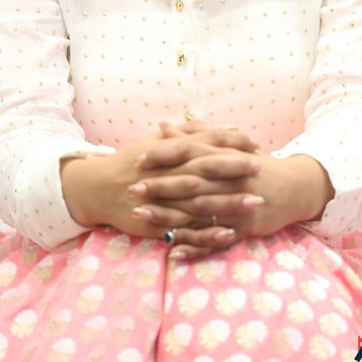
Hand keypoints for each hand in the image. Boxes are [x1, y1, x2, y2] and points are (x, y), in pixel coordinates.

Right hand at [60, 125, 260, 254]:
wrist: (100, 189)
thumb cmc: (133, 160)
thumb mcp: (158, 140)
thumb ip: (190, 132)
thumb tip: (222, 127)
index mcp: (170, 152)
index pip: (205, 144)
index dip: (231, 144)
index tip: (255, 144)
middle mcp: (169, 174)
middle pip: (206, 171)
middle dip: (235, 170)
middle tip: (261, 170)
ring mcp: (164, 201)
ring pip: (200, 202)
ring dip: (229, 203)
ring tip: (256, 203)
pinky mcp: (159, 225)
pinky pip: (187, 231)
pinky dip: (208, 233)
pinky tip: (229, 233)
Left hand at [131, 129, 333, 258]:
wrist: (295, 187)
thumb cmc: (255, 164)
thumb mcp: (227, 148)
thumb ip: (194, 138)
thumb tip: (163, 126)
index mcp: (225, 156)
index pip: (191, 151)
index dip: (165, 154)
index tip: (139, 158)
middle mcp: (230, 178)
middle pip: (191, 182)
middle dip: (160, 186)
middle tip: (133, 189)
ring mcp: (237, 204)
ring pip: (199, 211)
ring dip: (169, 214)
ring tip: (142, 217)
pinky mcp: (245, 227)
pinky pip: (216, 239)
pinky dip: (194, 247)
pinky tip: (173, 252)